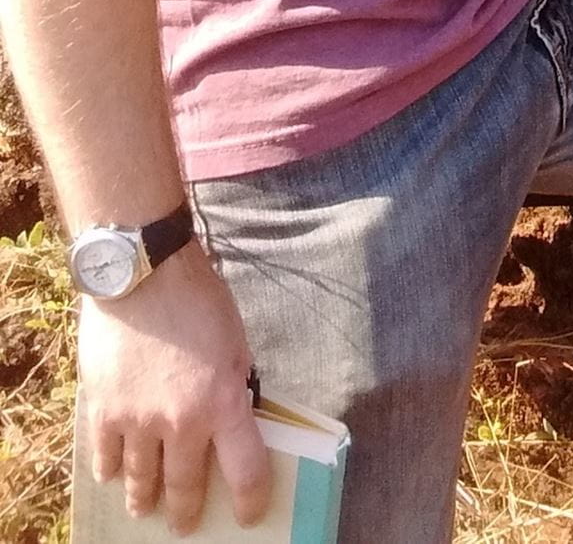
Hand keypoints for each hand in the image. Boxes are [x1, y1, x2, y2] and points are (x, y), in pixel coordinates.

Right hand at [79, 238, 271, 533]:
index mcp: (223, 403)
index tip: (248, 515)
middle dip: (187, 510)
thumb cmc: (197, 297)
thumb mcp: (235, 340)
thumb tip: (234, 412)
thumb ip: (234, 382)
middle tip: (184, 524)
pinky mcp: (104, 411)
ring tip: (145, 508)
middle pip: (185, 486)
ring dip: (145, 498)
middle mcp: (182, 422)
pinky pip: (105, 457)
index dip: (249, 500)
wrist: (143, 273)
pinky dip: (111, 470)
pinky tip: (114, 474)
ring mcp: (139, 421)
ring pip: (141, 480)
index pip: (245, 471)